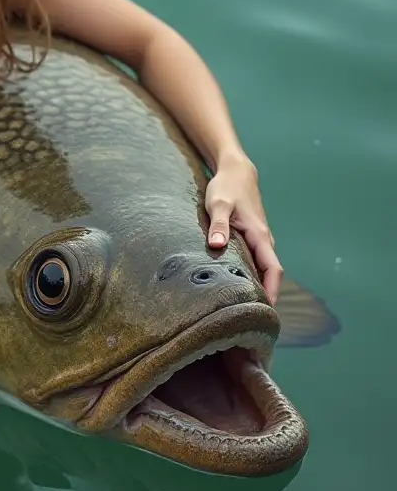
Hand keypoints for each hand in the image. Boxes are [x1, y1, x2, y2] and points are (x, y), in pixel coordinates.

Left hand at [205, 153, 281, 303]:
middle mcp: (264, 240)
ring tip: (245, 307)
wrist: (235, 170)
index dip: (272, 291)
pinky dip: (252, 272)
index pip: (273, 270)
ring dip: (258, 284)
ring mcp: (259, 238)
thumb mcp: (218, 204)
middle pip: (270, 273)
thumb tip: (216, 245)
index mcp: (260, 235)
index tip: (267, 313)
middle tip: (254, 319)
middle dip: (266, 294)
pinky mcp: (251, 235)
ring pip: (263, 266)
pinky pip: (256, 259)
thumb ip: (218, 224)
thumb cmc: (226, 187)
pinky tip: (238, 283)